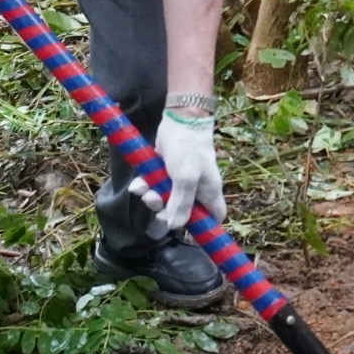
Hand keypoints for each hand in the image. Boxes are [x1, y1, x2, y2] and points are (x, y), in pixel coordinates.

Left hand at [138, 113, 226, 233]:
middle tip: (156, 207)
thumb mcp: (185, 179)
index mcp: (208, 192)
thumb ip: (181, 203)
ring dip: (151, 197)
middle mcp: (196, 189)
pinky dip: (145, 186)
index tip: (188, 235)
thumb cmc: (188, 149)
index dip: (205, 228)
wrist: (180, 119)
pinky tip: (139, 182)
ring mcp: (180, 180)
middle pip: (182, 212)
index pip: (214, 217)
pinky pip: (154, 186)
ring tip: (144, 190)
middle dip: (166, 212)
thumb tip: (174, 226)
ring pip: (165, 199)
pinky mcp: (165, 172)